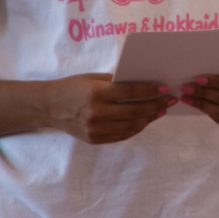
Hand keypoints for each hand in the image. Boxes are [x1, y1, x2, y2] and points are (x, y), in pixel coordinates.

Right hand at [46, 74, 170, 143]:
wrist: (49, 107)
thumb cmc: (74, 87)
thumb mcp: (94, 78)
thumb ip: (116, 82)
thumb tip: (145, 84)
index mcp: (97, 93)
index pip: (130, 92)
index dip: (150, 91)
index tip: (165, 88)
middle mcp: (96, 113)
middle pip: (135, 111)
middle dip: (156, 105)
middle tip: (170, 101)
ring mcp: (95, 129)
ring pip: (131, 125)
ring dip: (149, 118)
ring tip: (161, 111)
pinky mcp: (94, 139)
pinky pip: (122, 135)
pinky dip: (136, 128)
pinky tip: (145, 121)